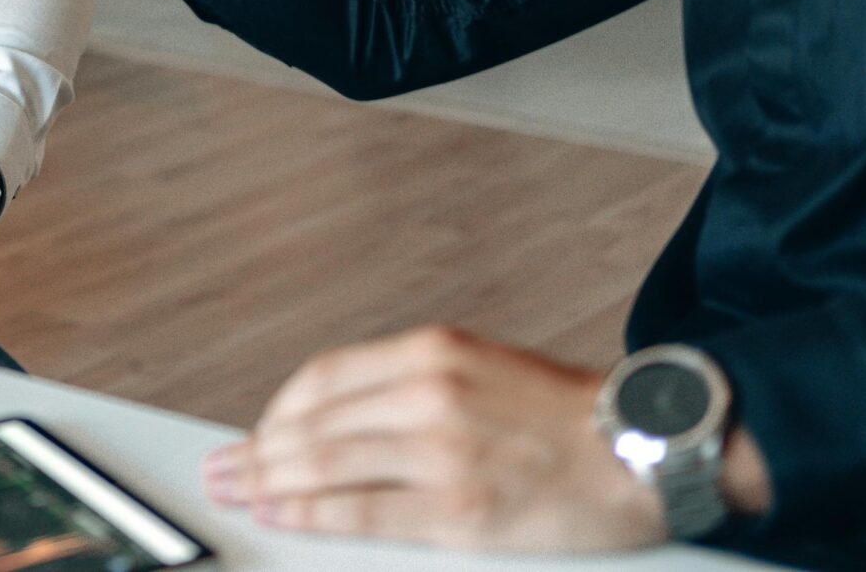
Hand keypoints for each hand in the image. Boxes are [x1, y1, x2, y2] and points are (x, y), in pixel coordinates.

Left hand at [201, 327, 668, 551]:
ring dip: (269, 481)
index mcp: (431, 351)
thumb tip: (342, 416)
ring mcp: (441, 451)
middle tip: (223, 468)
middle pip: (314, 423)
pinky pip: (362, 512)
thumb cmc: (565, 416)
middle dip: (257, 449)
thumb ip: (413, 385)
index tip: (255, 432)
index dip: (277, 410)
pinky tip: (283, 515)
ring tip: (239, 493)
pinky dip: (310, 513)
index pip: (324, 378)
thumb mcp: (480, 368)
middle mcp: (428, 392)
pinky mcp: (458, 509)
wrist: (642, 447)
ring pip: (327, 465)